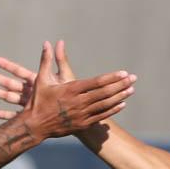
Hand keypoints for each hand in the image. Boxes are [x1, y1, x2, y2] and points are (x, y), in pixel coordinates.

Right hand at [0, 40, 134, 138]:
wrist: (35, 126)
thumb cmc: (37, 101)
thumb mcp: (41, 79)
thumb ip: (46, 60)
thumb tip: (47, 42)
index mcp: (71, 89)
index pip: (97, 82)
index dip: (112, 77)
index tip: (124, 73)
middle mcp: (78, 102)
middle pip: (105, 93)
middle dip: (121, 85)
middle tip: (134, 79)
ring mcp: (81, 115)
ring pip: (105, 105)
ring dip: (120, 97)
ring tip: (131, 90)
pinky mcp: (82, 124)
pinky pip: (101, 116)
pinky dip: (113, 110)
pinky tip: (122, 104)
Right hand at [0, 40, 84, 119]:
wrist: (78, 112)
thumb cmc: (73, 94)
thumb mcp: (65, 76)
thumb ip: (59, 60)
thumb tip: (57, 41)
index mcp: (37, 80)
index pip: (18, 71)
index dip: (6, 65)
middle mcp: (31, 91)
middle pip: (9, 84)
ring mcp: (30, 103)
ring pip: (8, 97)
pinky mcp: (31, 115)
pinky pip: (15, 115)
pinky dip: (5, 114)